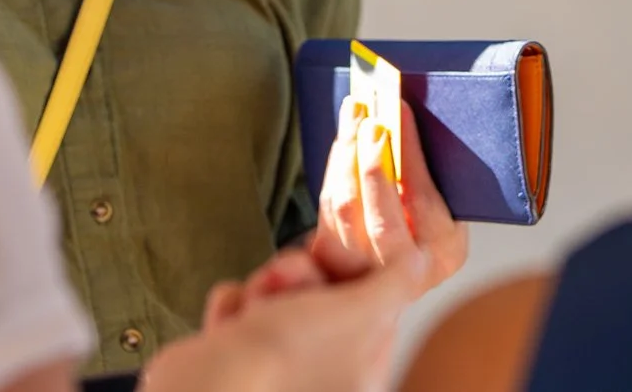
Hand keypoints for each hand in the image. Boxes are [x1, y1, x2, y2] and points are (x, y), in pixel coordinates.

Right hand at [147, 246, 427, 391]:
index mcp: (361, 369)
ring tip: (257, 306)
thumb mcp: (361, 310)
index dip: (351, 268)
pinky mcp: (234, 358)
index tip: (330, 253)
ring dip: (265, 288)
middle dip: (299, 276)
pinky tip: (231, 326)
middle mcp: (322, 373)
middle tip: (289, 279)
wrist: (209, 383)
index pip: (370, 301)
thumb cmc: (286, 354)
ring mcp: (276, 366)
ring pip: (278, 294)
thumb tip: (422, 261)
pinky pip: (241, 309)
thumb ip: (396, 283)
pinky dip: (233, 310)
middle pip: (322, 292)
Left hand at [309, 97, 467, 290]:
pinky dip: (336, 166)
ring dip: (347, 154)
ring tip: (354, 114)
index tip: (400, 111)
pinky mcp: (331, 260)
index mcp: (443, 254)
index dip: (408, 154)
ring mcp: (363, 272)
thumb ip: (432, 180)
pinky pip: (327, 206)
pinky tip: (344, 140)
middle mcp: (404, 272)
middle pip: (378, 214)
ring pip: (344, 208)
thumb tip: (405, 122)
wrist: (402, 267)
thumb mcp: (450, 208)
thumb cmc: (434, 223)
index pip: (421, 201)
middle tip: (369, 117)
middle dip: (371, 159)